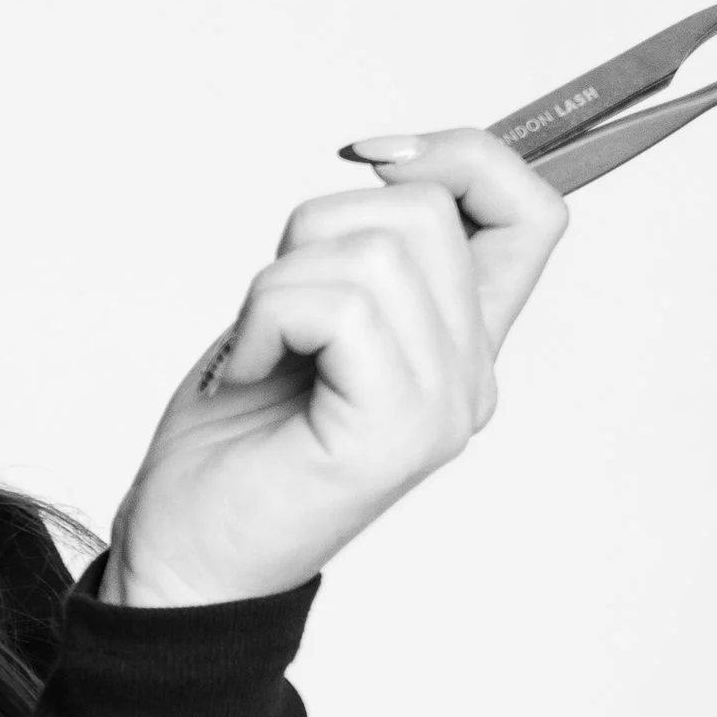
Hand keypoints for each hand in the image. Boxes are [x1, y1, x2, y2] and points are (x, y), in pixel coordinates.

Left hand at [99, 128, 568, 610]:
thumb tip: (392, 161)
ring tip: (259, 350)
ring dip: (279, 281)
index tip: (372, 161)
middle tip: (273, 313)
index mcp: (461, 347)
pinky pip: (339, 303)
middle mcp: (471, 379)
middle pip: (427, 211)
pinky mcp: (396, 432)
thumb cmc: (229, 446)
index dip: (466, 156)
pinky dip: (268, 318)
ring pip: (377, 249)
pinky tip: (251, 372)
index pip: (532, 212)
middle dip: (317, 231)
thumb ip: (364, 252)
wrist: (183, 560)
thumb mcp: (303, 314)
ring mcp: (442, 409)